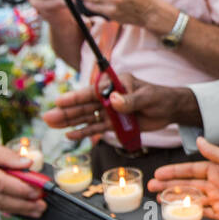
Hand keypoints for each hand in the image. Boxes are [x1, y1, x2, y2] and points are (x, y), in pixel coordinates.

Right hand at [43, 75, 190, 140]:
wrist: (170, 109)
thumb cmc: (159, 97)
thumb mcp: (147, 97)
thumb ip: (130, 100)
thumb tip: (113, 100)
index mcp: (115, 84)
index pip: (93, 91)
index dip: (76, 97)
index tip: (61, 101)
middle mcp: (109, 96)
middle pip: (84, 105)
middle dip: (66, 111)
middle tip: (47, 116)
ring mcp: (110, 110)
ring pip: (86, 116)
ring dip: (70, 122)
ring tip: (51, 125)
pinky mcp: (114, 123)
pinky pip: (96, 127)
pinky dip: (83, 132)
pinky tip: (69, 135)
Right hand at [148, 137, 218, 219]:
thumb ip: (214, 152)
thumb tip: (198, 140)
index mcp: (218, 169)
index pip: (191, 170)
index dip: (174, 172)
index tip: (158, 173)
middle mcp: (216, 185)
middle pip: (187, 186)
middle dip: (169, 186)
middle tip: (151, 187)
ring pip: (192, 200)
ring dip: (176, 199)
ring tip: (159, 199)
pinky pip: (204, 214)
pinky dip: (192, 213)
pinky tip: (179, 212)